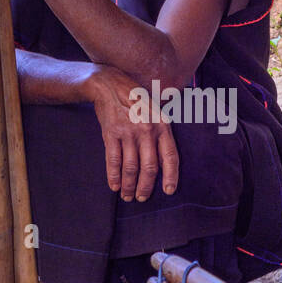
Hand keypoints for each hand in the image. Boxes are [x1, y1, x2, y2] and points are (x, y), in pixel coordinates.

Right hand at [86, 66, 178, 201]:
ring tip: (128, 196)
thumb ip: (160, 133)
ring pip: (131, 168)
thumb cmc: (136, 99)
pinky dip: (113, 176)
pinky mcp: (111, 134)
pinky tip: (114, 186)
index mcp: (162, 125)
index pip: (170, 157)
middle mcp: (147, 131)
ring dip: (129, 185)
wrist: (110, 84)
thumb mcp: (156, 111)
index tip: (169, 191)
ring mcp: (128, 133)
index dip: (171, 176)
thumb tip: (163, 161)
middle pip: (149, 168)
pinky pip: (113, 161)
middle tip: (142, 198)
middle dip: (146, 187)